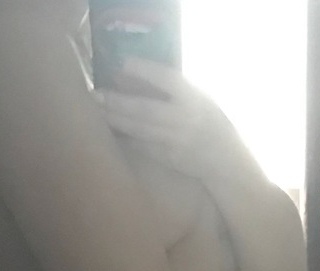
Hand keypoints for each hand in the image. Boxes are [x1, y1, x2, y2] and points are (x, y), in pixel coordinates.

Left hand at [99, 57, 246, 181]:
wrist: (223, 159)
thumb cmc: (210, 122)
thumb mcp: (201, 99)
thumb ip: (177, 89)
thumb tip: (142, 74)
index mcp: (194, 99)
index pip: (167, 80)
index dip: (145, 70)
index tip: (123, 62)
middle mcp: (184, 120)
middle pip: (146, 109)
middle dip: (118, 102)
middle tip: (96, 94)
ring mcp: (175, 142)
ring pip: (140, 129)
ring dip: (116, 120)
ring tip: (98, 111)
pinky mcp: (168, 158)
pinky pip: (142, 146)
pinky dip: (126, 137)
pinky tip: (111, 130)